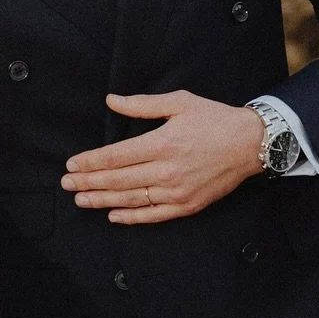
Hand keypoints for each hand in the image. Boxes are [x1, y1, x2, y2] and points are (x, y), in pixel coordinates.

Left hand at [61, 90, 263, 223]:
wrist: (252, 143)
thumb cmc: (215, 119)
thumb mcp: (179, 102)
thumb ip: (142, 105)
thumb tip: (111, 101)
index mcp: (163, 143)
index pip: (116, 156)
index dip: (90, 163)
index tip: (71, 165)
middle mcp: (167, 170)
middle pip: (118, 180)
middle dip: (88, 183)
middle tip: (66, 185)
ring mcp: (177, 191)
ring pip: (132, 199)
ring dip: (103, 201)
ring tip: (81, 200)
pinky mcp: (188, 205)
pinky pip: (153, 214)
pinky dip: (131, 217)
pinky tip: (113, 215)